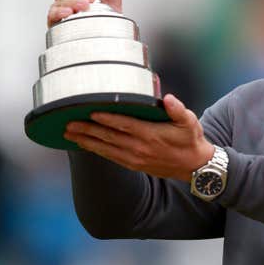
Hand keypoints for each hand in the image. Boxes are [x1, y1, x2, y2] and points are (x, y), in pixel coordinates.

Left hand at [63, 94, 214, 181]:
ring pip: (106, 149)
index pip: (124, 125)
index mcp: (151, 135)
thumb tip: (168, 98)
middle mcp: (140, 148)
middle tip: (69, 124)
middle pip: (109, 137)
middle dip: (88, 130)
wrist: (194, 166)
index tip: (91, 113)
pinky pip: (110, 157)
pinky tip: (85, 145)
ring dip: (87, 141)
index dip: (107, 119)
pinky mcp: (134, 164)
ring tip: (70, 134)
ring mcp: (135, 158)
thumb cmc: (191, 139)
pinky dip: (96, 150)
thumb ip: (177, 109)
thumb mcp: (189, 121)